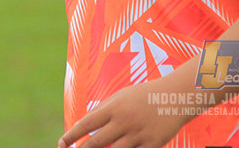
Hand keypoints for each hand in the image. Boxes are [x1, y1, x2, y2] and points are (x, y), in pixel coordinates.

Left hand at [58, 78, 190, 147]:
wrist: (177, 96)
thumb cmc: (145, 96)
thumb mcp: (122, 96)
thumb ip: (104, 110)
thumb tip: (84, 127)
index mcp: (115, 106)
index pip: (86, 123)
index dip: (71, 135)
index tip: (61, 144)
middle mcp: (124, 121)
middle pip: (95, 143)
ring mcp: (138, 134)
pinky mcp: (152, 145)